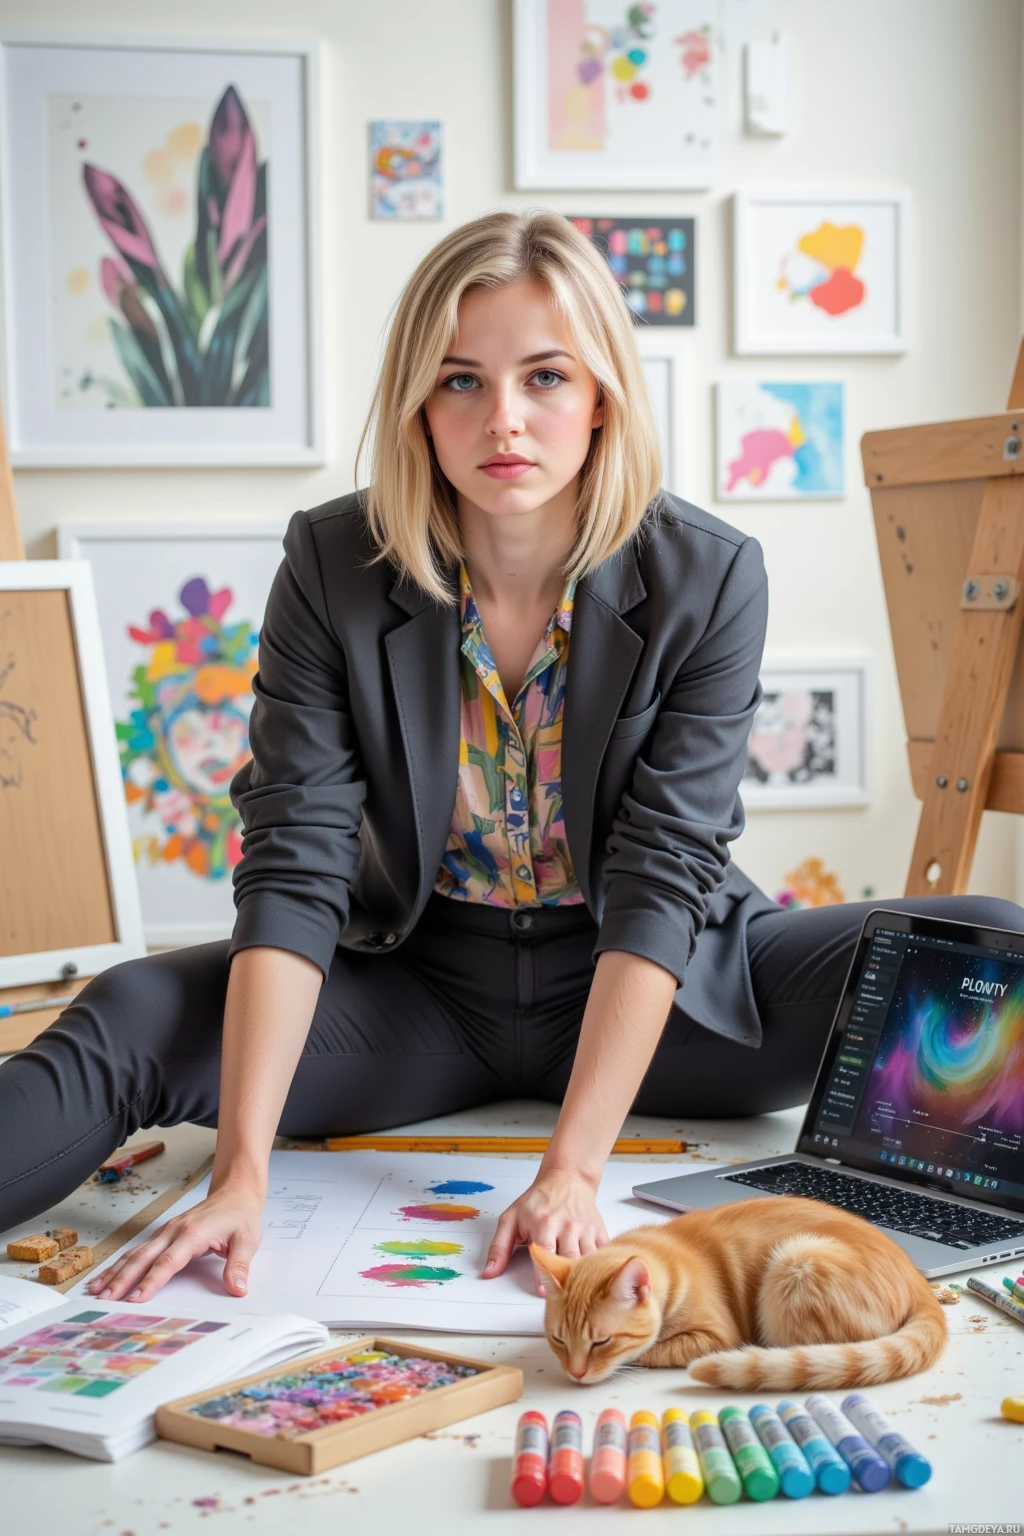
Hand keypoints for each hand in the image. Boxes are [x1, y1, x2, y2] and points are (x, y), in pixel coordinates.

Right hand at [86, 1183, 263, 1303]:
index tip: (136, 1299)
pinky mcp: (164, 1234)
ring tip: (96, 1290)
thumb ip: (240, 1265)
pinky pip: (139, 1250)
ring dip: (116, 1272)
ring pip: (136, 1253)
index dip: (151, 1282)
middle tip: (104, 1299)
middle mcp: (175, 1231)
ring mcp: (167, 1232)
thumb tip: (238, 1288)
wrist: (235, 1191)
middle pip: (143, 1258)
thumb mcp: (248, 1239)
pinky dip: (121, 1263)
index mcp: (193, 1233)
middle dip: (122, 1279)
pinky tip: (108, 1276)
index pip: (168, 1262)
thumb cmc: (240, 1215)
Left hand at [482, 1168, 607, 1292]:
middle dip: (566, 1280)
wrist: (567, 1178)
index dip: (544, 1275)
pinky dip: (601, 1268)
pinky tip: (594, 1277)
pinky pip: (604, 1254)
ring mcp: (586, 1229)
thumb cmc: (538, 1200)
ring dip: (583, 1277)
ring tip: (577, 1290)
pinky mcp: (600, 1231)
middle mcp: (567, 1225)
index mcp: (543, 1223)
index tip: (542, 1292)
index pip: (545, 1252)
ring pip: (589, 1260)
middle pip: (570, 1259)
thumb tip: (489, 1272)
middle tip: (561, 1296)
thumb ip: (499, 1247)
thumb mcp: (511, 1218)